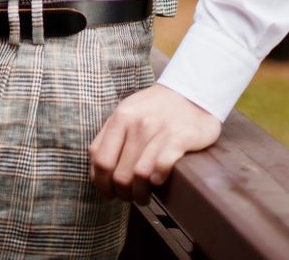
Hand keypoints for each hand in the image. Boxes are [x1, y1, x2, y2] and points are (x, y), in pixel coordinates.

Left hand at [88, 83, 220, 204]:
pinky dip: (159, 177)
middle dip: (123, 193)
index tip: (110, 192)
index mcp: (120, 118)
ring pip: (139, 174)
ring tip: (145, 196)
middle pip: (119, 174)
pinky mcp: (181, 136)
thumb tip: (97, 172)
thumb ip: (110, 136)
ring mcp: (159, 129)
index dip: (102, 184)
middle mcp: (137, 123)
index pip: (100, 161)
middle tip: (131, 197)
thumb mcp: (127, 112)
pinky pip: (163, 163)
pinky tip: (159, 181)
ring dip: (141, 193)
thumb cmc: (156, 108)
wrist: (191, 91)